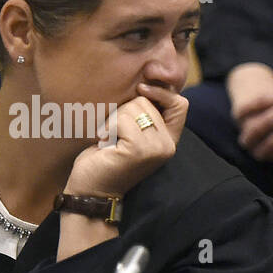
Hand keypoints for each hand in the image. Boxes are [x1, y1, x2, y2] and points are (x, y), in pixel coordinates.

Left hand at [65, 83, 184, 198]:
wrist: (92, 191)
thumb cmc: (106, 158)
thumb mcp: (131, 132)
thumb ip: (144, 113)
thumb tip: (145, 81)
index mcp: (169, 140)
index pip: (180, 103)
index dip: (161, 91)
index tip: (140, 89)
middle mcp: (168, 145)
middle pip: (147, 100)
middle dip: (123, 111)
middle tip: (115, 135)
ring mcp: (157, 148)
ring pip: (134, 107)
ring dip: (113, 120)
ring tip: (110, 141)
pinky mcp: (140, 150)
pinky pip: (122, 119)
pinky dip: (107, 128)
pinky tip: (104, 145)